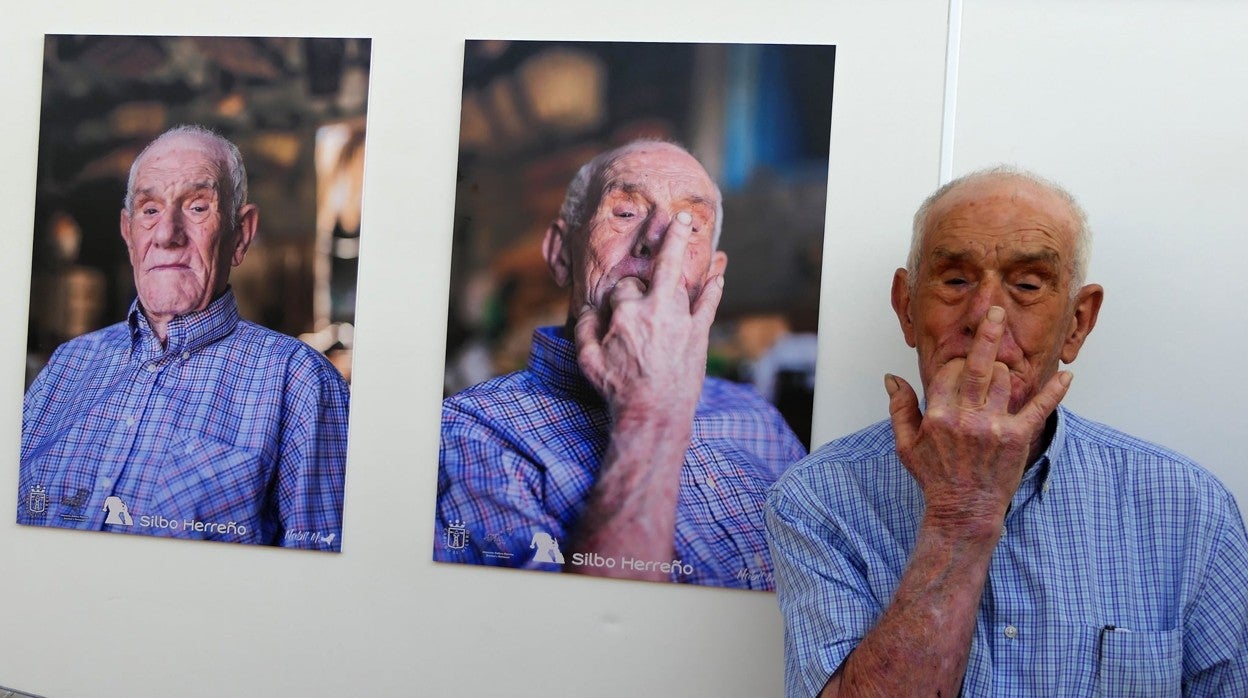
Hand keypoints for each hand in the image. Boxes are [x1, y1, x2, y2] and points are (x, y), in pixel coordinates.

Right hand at [574, 211, 724, 423]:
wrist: (653, 415)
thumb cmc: (617, 389)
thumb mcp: (587, 360)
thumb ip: (584, 329)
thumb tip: (588, 310)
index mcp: (625, 312)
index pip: (622, 288)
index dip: (619, 297)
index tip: (617, 311)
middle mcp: (655, 309)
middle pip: (659, 269)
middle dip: (668, 238)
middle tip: (676, 215)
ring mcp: (680, 321)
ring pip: (681, 285)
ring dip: (686, 265)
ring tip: (695, 240)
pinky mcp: (699, 335)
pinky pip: (709, 303)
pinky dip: (715, 285)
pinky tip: (721, 270)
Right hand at [886, 305, 1070, 535]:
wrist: (964, 512)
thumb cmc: (935, 477)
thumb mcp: (907, 444)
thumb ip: (900, 408)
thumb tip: (891, 378)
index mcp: (938, 415)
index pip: (947, 372)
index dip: (953, 363)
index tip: (957, 366)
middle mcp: (965, 417)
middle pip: (978, 365)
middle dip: (988, 334)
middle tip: (996, 312)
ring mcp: (993, 427)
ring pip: (1005, 381)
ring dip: (1007, 371)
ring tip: (1006, 371)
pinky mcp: (1018, 438)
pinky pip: (1039, 408)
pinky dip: (1055, 391)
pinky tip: (1067, 376)